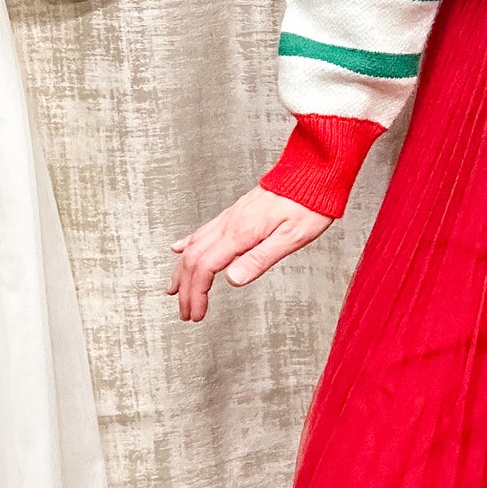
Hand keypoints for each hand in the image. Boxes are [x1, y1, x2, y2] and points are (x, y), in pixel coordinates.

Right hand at [167, 184, 332, 322]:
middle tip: (186, 312)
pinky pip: (203, 230)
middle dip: (186, 289)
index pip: (205, 268)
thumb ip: (260, 259)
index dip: (196, 294)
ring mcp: (231, 217)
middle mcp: (230, 223)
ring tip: (174, 290)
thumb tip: (232, 280)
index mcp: (241, 233)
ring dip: (182, 271)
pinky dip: (188, 244)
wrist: (312, 174)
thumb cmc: (308, 205)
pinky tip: (180, 249)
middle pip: (194, 260)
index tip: (196, 313)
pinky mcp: (235, 213)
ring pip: (194, 245)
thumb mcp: (292, 238)